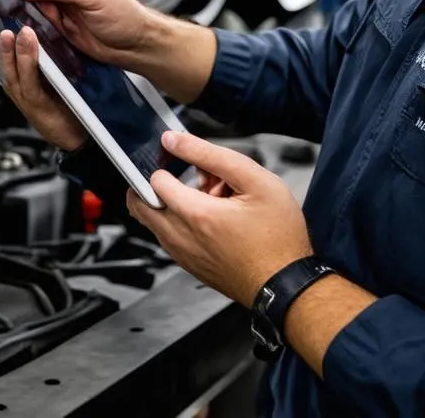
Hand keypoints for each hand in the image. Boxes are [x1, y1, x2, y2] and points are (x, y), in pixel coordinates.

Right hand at [0, 26, 85, 151]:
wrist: (78, 138)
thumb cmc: (67, 110)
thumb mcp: (55, 82)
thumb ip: (49, 64)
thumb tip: (49, 38)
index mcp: (23, 82)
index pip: (11, 58)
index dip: (10, 41)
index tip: (11, 20)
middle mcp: (21, 89)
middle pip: (9, 64)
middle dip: (8, 45)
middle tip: (10, 25)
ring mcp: (26, 98)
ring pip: (17, 72)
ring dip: (18, 53)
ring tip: (21, 34)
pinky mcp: (37, 106)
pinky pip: (30, 85)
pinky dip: (28, 69)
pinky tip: (30, 56)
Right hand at [12, 0, 152, 67]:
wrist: (136, 45)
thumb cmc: (123, 15)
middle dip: (24, 2)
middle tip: (10, 10)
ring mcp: (65, 13)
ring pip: (36, 13)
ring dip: (29, 18)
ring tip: (20, 24)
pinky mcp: (63, 32)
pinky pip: (43, 29)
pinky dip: (36, 32)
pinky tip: (30, 35)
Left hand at [127, 132, 312, 306]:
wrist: (285, 284)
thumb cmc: (278, 235)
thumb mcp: (254, 179)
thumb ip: (210, 155)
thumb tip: (175, 140)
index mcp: (195, 215)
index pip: (153, 180)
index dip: (170, 164)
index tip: (188, 162)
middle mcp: (181, 239)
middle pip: (139, 204)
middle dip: (158, 185)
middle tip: (191, 178)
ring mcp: (183, 256)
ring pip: (154, 221)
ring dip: (172, 204)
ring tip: (211, 199)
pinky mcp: (190, 267)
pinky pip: (169, 238)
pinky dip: (182, 223)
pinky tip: (214, 218)